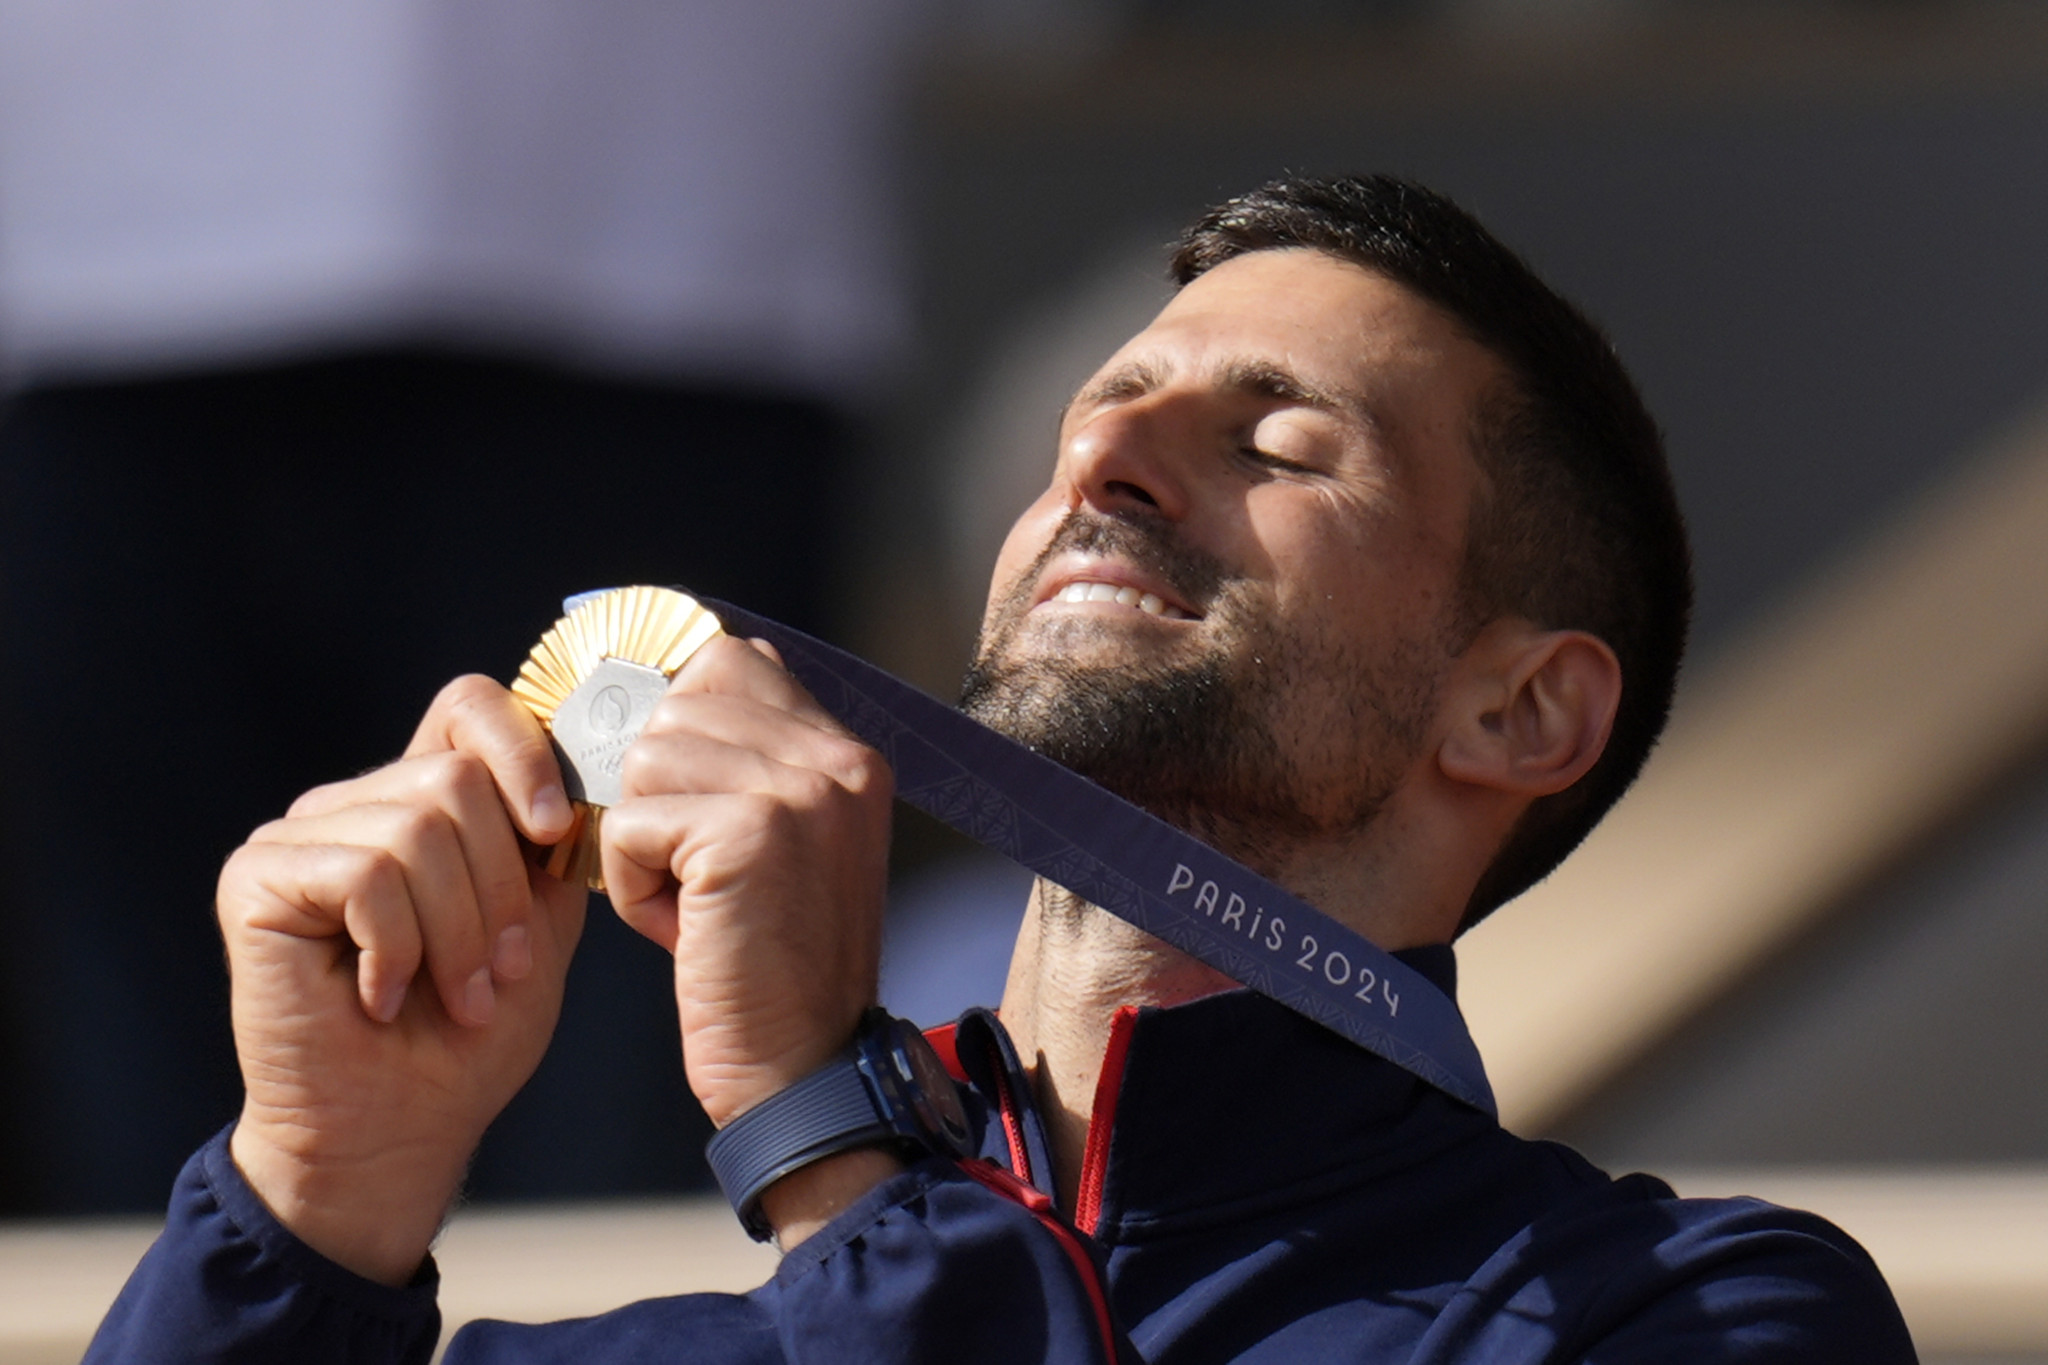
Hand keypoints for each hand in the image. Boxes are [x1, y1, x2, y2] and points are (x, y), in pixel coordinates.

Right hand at [219, 676, 584, 1284]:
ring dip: (456, 932)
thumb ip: (550, 845)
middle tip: (498, 972)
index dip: (524, 752)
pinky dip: (397, 946)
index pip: (471, 707)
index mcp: (424, 801)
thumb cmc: (470, 1037)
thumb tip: (581, 780)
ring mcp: (298, 837)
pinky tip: (381, 996)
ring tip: (453, 995)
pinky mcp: (255, 879)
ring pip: (416, 830)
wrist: (399, 1132)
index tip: (555, 831)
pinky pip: (364, 873)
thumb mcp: (540, 926)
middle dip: (500, 889)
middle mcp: (355, 804)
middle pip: (458, 779)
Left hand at [601, 634, 893, 1144]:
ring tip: (689, 901)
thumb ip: (748, 767)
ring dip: (640, 837)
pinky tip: (680, 929)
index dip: (677, 716)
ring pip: (644, 759)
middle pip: (676, 705)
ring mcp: (802, 791)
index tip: (676, 791)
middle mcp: (838, 759)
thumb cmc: (771, 967)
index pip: (731, 660)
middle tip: (687, 868)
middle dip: (653, 788)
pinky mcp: (751, 833)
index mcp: (851, 755)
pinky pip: (631, 821)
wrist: (804, 1071)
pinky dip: (632, 883)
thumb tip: (659, 688)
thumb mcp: (782, 846)